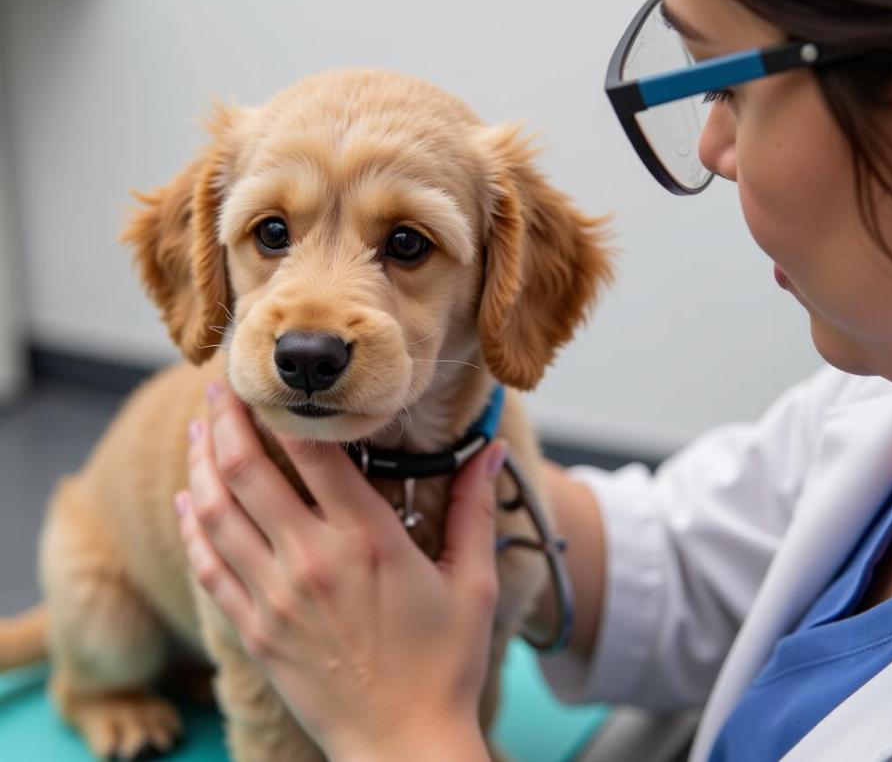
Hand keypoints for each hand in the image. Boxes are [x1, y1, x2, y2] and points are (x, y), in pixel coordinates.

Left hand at [175, 384, 504, 760]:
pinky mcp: (255, 630)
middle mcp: (311, 559)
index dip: (286, 409)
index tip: (272, 381)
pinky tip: (187, 501)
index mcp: (367, 539)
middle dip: (226, 420)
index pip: (314, 452)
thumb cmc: (444, 664)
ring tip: (198, 429)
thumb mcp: (473, 582)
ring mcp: (275, 596)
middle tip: (218, 386)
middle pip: (247, 470)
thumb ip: (474, 509)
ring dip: (201, 463)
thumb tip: (488, 452)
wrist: (403, 746)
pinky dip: (192, 528)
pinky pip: (208, 566)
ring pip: (217, 512)